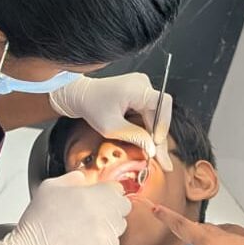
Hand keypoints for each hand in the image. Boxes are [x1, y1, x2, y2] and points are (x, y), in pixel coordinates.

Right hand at [0, 172, 129, 244]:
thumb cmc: (39, 221)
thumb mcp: (50, 187)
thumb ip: (72, 178)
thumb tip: (82, 178)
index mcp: (98, 195)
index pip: (118, 189)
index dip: (107, 191)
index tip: (100, 195)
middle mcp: (107, 216)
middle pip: (122, 208)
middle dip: (110, 208)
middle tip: (92, 212)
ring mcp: (107, 237)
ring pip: (118, 228)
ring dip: (107, 226)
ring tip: (85, 229)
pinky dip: (101, 244)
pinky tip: (83, 243)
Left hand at [49, 73, 173, 168]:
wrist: (80, 95)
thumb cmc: (90, 106)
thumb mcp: (110, 127)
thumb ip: (134, 136)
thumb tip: (152, 149)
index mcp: (136, 87)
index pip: (162, 103)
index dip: (163, 124)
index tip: (155, 142)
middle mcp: (142, 84)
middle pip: (160, 113)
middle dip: (159, 138)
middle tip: (162, 160)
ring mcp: (142, 87)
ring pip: (156, 115)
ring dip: (155, 135)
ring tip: (158, 157)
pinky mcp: (140, 94)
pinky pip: (149, 113)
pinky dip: (148, 129)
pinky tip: (148, 144)